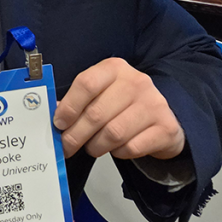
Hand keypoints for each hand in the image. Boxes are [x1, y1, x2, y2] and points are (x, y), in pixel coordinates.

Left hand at [52, 58, 184, 160]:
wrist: (164, 116)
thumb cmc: (124, 104)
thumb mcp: (102, 92)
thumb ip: (80, 100)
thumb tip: (56, 117)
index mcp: (114, 69)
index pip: (87, 83)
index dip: (69, 106)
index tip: (59, 123)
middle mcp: (136, 82)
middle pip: (96, 113)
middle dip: (76, 134)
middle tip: (67, 146)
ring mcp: (153, 104)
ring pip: (113, 133)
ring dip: (96, 146)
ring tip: (91, 147)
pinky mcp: (165, 127)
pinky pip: (132, 147)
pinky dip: (118, 153)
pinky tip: (116, 149)